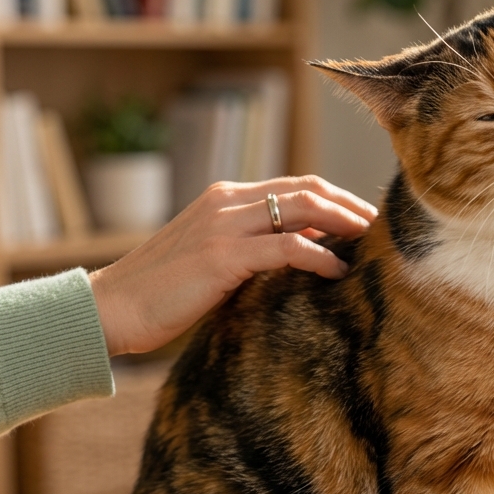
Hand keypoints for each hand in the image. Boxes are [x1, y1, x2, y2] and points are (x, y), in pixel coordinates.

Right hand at [89, 177, 376, 355]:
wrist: (112, 309)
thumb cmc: (164, 292)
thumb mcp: (217, 259)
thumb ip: (257, 247)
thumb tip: (312, 248)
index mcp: (226, 197)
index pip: (296, 185)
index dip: (337, 198)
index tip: (366, 220)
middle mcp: (227, 201)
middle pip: (308, 188)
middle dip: (351, 205)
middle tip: (382, 228)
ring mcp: (225, 225)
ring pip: (303, 208)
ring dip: (345, 224)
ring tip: (372, 244)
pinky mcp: (223, 256)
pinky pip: (287, 247)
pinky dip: (320, 256)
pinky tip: (338, 272)